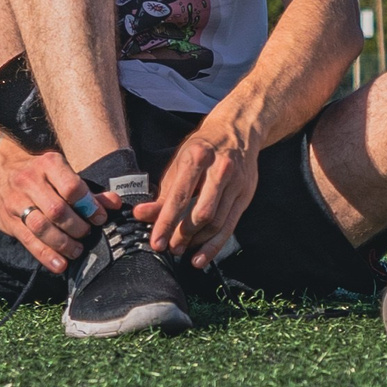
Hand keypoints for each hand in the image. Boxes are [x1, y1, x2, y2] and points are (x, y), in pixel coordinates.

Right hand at [0, 142, 111, 272]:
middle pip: (57, 210)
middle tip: (87, 235)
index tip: (100, 218)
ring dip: (63, 243)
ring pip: (42, 227)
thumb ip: (87, 189)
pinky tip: (59, 265)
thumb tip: (115, 203)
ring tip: (77, 250)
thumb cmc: (37, 172)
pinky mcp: (8, 220)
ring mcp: (16, 201)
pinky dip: (45, 255)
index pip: (72, 187)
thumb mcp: (60, 172)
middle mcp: (30, 181)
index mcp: (49, 164)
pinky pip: (28, 240)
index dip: (89, 206)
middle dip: (77, 227)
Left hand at [143, 108, 259, 268]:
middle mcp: (220, 169)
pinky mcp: (246, 194)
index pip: (180, 196)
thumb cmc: (203, 147)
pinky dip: (214, 244)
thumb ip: (163, 192)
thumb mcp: (180, 163)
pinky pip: (230, 226)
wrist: (237, 130)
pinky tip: (201, 256)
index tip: (156, 242)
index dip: (166, 222)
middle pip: (201, 212)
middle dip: (183, 235)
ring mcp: (236, 183)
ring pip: (217, 222)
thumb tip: (141, 216)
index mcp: (198, 157)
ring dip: (197, 242)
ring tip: (182, 251)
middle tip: (169, 248)